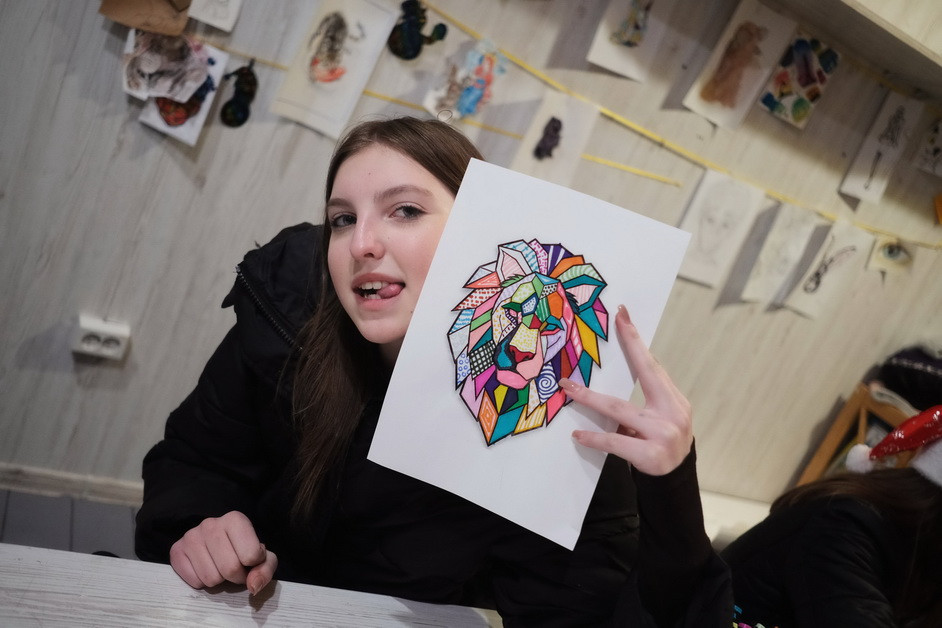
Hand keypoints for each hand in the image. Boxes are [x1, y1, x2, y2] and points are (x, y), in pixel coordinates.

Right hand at [169, 510, 277, 594]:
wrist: (217, 539)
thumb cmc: (242, 548)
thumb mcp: (262, 556)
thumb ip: (265, 570)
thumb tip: (253, 586)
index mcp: (235, 519)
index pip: (251, 555)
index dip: (254, 566)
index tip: (250, 560)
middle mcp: (210, 524)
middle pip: (230, 569)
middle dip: (236, 576)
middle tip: (236, 569)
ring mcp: (190, 536)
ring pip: (211, 578)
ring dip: (219, 580)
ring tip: (220, 567)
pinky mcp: (176, 550)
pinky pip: (194, 582)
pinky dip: (202, 582)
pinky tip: (206, 568)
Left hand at [563, 305, 692, 475]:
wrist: (676, 481)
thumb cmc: (662, 443)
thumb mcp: (661, 417)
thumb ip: (646, 398)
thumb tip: (611, 376)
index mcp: (674, 400)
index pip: (653, 365)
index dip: (637, 341)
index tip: (623, 315)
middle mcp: (673, 413)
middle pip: (646, 374)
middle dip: (630, 345)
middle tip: (613, 324)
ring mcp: (664, 434)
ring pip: (620, 410)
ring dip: (590, 398)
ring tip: (568, 388)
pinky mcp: (651, 455)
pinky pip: (615, 441)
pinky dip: (595, 438)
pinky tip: (578, 434)